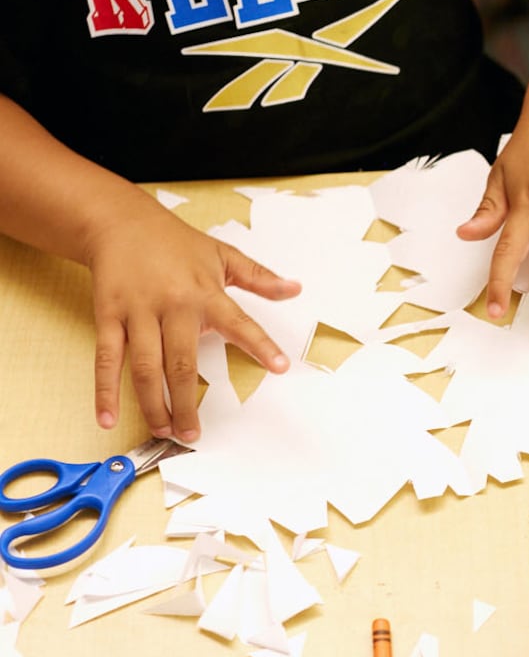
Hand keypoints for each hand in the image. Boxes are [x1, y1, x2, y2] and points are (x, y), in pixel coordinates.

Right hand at [87, 204, 298, 440]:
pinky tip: (107, 417)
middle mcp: (172, 306)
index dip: (260, 345)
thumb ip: (259, 278)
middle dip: (187, 401)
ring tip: (164, 431)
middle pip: (181, 362)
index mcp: (205, 293)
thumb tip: (295, 289)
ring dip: (153, 404)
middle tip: (194, 433)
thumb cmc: (175, 243)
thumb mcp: (223, 255)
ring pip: (145, 367)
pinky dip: (105, 390)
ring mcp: (138, 313)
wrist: (120, 222)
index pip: (239, 323)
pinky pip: (106, 359)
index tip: (279, 367)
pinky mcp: (108, 317)